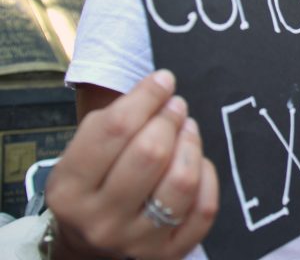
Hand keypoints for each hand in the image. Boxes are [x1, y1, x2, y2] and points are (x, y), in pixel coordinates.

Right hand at [46, 70, 218, 259]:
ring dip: (191, 144)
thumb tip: (161, 85)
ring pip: (181, 182)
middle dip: (170, 119)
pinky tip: (197, 163)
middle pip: (151, 154)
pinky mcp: (168, 254)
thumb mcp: (84, 151)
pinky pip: (204, 208)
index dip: (146, 96)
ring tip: (188, 129)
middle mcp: (100, 220)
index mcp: (70, 190)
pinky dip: (207, 177)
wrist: (92, 246)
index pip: (114, 130)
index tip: (164, 80)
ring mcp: (136, 242)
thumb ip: (115, 119)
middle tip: (176, 106)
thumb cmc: (95, 182)